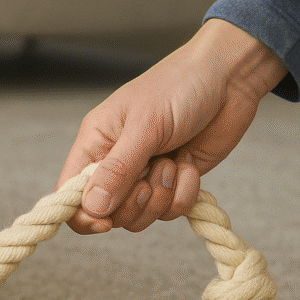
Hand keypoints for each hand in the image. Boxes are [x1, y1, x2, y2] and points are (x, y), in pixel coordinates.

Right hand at [58, 19, 287, 233]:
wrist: (229, 78)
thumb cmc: (180, 86)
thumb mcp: (145, 126)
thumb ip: (117, 170)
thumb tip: (91, 207)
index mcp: (96, 143)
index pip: (70, 193)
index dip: (82, 214)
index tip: (104, 221)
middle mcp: (115, 163)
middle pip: (107, 213)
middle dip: (134, 204)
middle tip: (150, 178)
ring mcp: (145, 175)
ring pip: (140, 217)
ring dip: (162, 196)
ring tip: (173, 161)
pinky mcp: (174, 182)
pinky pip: (172, 210)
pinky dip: (185, 192)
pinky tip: (189, 163)